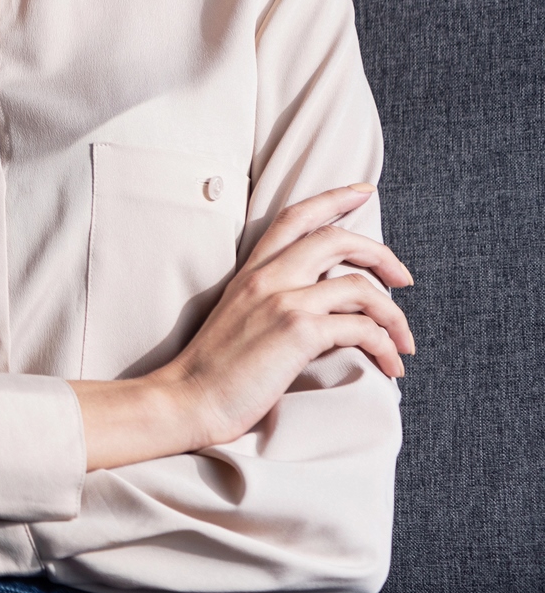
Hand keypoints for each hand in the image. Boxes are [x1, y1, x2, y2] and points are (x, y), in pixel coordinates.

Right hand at [76, 183, 413, 469]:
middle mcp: (267, 277)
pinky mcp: (298, 332)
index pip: (294, 218)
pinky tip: (389, 365)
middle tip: (404, 278)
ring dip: (394, 315)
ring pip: (360, 287)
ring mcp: (282, 301)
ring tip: (404, 341)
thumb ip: (270, 299)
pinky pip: (361, 328)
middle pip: (336, 240)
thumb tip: (320, 303)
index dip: (333, 199)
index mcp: (250, 271)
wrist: (188, 398)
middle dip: (381, 254)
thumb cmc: (213, 369)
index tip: (363, 193)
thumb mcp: (238, 318)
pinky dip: (385, 346)